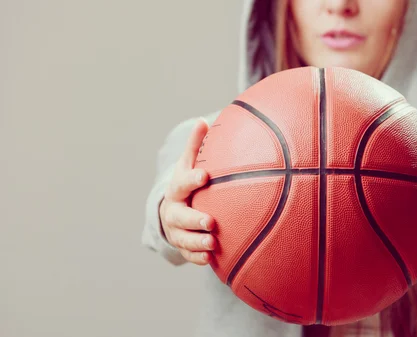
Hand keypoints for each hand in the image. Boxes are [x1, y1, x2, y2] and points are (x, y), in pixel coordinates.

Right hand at [159, 119, 215, 265]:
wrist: (172, 210)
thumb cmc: (187, 184)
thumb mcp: (189, 165)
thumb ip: (196, 146)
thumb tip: (204, 121)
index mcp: (177, 189)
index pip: (182, 183)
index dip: (192, 180)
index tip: (205, 176)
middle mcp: (174, 211)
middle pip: (180, 217)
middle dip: (194, 220)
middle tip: (211, 222)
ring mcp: (177, 231)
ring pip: (183, 239)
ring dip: (197, 242)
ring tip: (213, 243)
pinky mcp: (183, 246)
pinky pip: (188, 254)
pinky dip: (198, 257)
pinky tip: (210, 259)